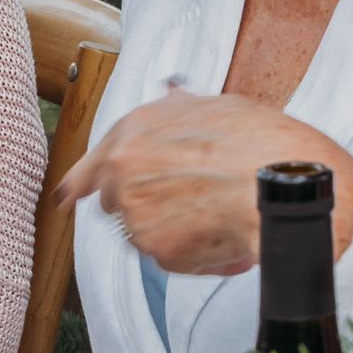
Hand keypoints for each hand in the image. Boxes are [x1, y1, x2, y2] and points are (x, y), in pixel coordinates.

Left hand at [58, 89, 352, 274]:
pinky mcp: (156, 250)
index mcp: (132, 131)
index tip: (68, 196)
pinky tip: (227, 235)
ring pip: (146, 234)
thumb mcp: (213, 106)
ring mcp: (136, 213)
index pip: (90, 165)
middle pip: (116, 203)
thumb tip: (171, 92)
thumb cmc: (258, 141)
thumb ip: (178, 110)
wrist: (283, 181)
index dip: (81, 183)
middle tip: (190, 202)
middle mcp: (123, 170)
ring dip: (175, 231)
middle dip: (146, 206)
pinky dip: (196, 255)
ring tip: (222, 213)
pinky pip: (171, 260)